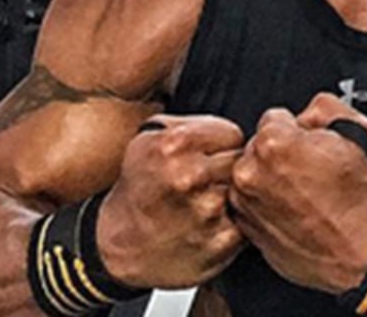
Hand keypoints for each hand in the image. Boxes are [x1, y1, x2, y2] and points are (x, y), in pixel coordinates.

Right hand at [95, 114, 244, 288]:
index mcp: (177, 143)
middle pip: (240, 162)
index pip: (233, 135)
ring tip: (204, 202)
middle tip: (205, 182)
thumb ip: (192, 124)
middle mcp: (191, 175)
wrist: (121, 243)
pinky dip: (232, 222)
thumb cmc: (139, 187)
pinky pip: (245, 221)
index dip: (221, 146)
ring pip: (244, 191)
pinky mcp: (220, 241)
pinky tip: (208, 224)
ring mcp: (207, 210)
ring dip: (231, 196)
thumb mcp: (149, 139)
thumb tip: (230, 126)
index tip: (206, 157)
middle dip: (226, 170)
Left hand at [230, 94, 366, 292]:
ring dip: (269, 179)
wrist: (363, 250)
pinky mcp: (246, 228)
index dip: (298, 130)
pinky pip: (250, 203)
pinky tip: (293, 211)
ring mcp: (245, 203)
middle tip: (309, 171)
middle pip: (259, 145)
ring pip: (251, 174)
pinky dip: (265, 204)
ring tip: (302, 194)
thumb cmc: (360, 198)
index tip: (310, 146)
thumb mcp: (358, 131)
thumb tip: (306, 112)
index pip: (275, 118)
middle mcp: (251, 172)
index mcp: (274, 142)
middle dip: (280, 154)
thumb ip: (323, 107)